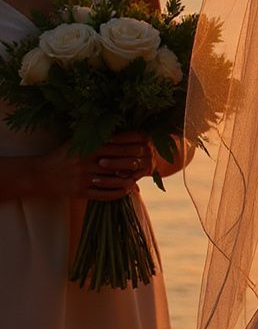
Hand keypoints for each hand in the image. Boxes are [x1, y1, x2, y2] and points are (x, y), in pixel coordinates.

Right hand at [35, 132, 153, 201]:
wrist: (40, 174)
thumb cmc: (63, 155)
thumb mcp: (78, 141)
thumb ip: (98, 137)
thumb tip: (122, 133)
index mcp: (88, 146)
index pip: (117, 143)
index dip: (133, 143)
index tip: (146, 143)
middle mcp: (86, 161)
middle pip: (118, 161)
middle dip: (134, 160)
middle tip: (145, 160)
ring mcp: (83, 177)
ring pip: (112, 179)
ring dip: (128, 179)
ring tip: (138, 178)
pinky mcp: (79, 192)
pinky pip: (102, 194)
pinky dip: (116, 193)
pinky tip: (126, 191)